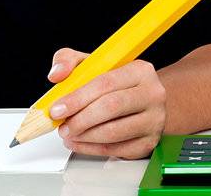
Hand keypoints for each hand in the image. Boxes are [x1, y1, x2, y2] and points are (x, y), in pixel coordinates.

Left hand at [47, 47, 166, 159]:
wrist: (143, 102)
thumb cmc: (116, 84)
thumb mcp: (94, 64)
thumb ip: (69, 61)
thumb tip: (56, 73)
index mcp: (140, 70)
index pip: (105, 83)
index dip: (77, 98)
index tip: (57, 109)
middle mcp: (152, 94)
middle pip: (111, 107)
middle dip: (80, 120)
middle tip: (62, 125)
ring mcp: (153, 120)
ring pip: (113, 133)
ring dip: (84, 136)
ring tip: (69, 133)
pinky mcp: (148, 143)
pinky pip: (115, 150)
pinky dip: (92, 149)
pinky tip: (80, 142)